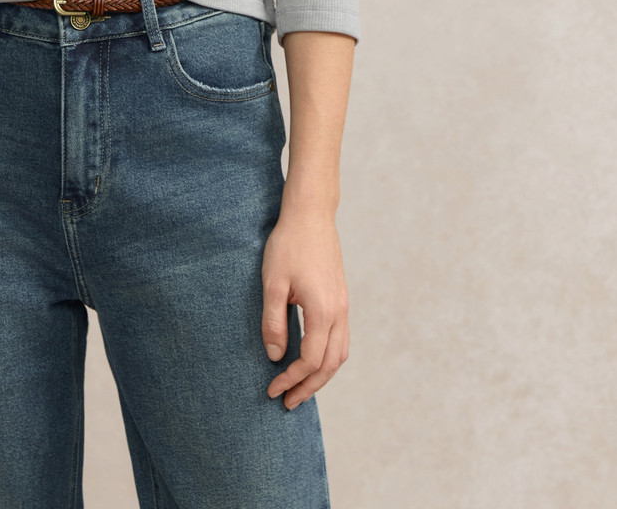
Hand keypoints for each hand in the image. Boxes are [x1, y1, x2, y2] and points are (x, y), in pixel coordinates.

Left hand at [260, 208, 349, 408]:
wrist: (311, 215)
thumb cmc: (288, 244)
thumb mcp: (273, 283)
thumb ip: (274, 322)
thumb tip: (276, 357)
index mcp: (322, 311)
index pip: (310, 360)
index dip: (291, 379)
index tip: (272, 389)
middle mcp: (339, 312)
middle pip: (330, 364)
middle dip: (309, 387)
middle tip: (287, 402)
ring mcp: (344, 305)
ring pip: (340, 354)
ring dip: (322, 375)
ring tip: (300, 388)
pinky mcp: (341, 298)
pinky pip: (341, 339)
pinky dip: (329, 358)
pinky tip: (312, 359)